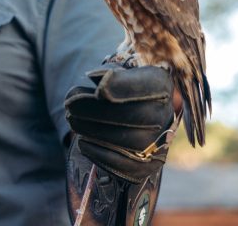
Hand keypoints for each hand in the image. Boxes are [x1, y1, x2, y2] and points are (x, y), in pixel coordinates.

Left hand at [65, 64, 175, 183]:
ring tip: (73, 121)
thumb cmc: (118, 87)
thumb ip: (108, 75)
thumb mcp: (115, 72)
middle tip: (70, 106)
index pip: (147, 87)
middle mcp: (166, 115)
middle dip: (99, 112)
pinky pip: (127, 165)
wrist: (130, 111)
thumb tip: (96, 79)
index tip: (97, 89)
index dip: (122, 88)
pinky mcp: (148, 165)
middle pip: (137, 116)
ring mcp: (160, 142)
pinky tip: (83, 143)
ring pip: (132, 142)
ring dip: (96, 132)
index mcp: (162, 85)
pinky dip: (101, 155)